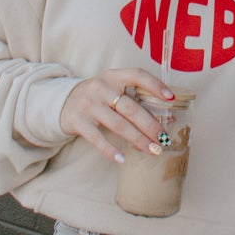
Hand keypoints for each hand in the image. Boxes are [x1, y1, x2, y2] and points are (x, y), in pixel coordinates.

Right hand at [59, 69, 176, 164]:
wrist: (63, 102)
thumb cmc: (99, 97)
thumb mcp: (114, 91)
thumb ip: (137, 101)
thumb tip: (170, 118)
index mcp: (114, 76)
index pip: (137, 75)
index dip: (155, 85)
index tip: (171, 98)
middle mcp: (101, 87)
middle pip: (131, 108)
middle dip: (150, 125)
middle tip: (164, 139)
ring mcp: (88, 104)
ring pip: (118, 124)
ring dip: (138, 140)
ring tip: (153, 150)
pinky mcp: (78, 121)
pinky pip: (97, 138)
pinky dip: (110, 149)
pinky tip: (122, 159)